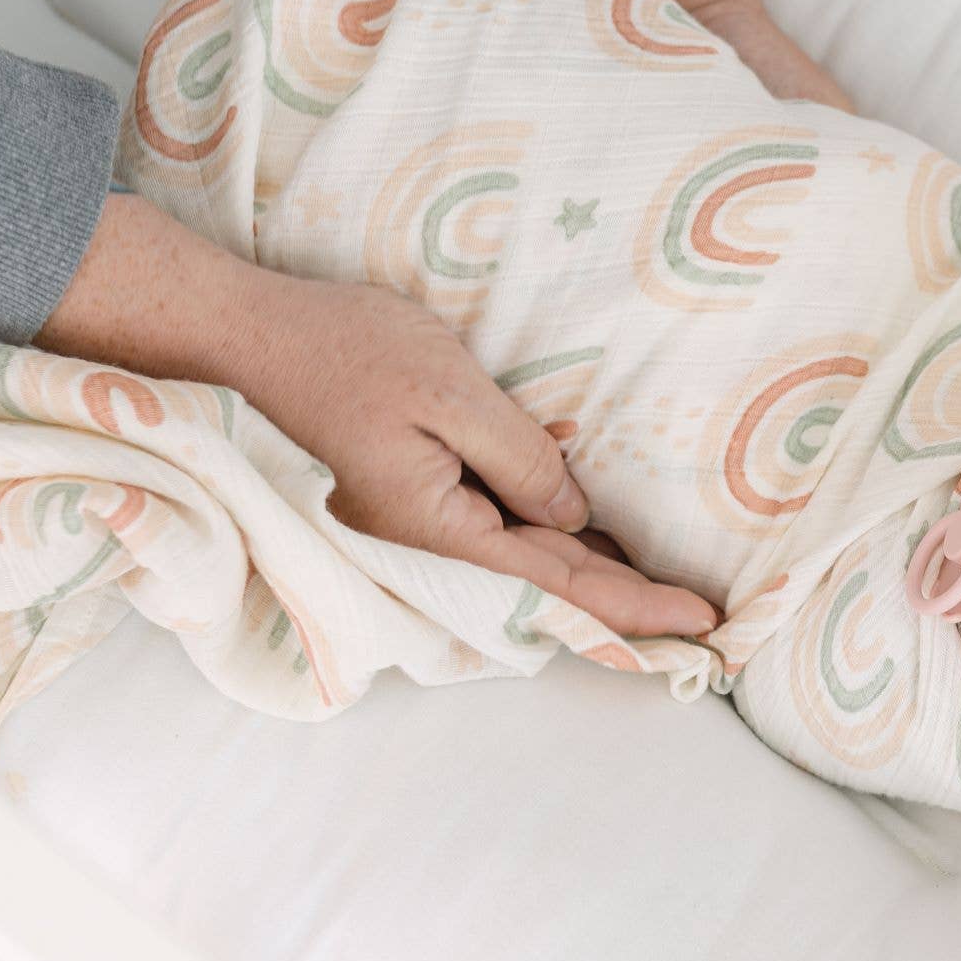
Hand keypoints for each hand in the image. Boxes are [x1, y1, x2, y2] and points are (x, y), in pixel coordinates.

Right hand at [39, 196, 717, 641]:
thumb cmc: (350, 350)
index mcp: (441, 527)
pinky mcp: (409, 492)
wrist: (252, 332)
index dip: (638, 605)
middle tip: (709, 628)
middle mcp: (428, 540)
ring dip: (593, 582)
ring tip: (667, 598)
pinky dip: (550, 545)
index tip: (705, 626)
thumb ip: (521, 459)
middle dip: (629, 607)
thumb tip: (573, 521)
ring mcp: (415, 520)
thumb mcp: (453, 393)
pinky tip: (590, 546)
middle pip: (547, 588)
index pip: (561, 582)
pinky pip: (495, 530)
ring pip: (523, 564)